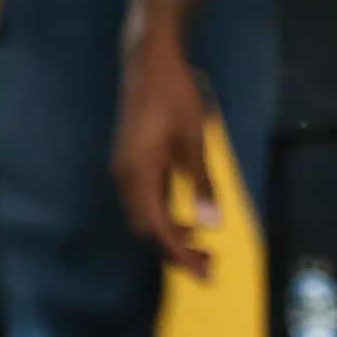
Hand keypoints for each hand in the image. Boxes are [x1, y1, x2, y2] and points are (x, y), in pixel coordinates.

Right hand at [113, 28, 220, 276]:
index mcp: (138, 176)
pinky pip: (145, 199)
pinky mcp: (130, 162)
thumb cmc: (176, 97)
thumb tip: (212, 225)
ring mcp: (124, 170)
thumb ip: (202, 184)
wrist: (147, 64)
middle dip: (176, 250)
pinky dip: (165, 214)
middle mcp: (125, 179)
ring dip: (170, 234)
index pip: (158, 229)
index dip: (180, 254)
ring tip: (203, 247)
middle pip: (147, 228)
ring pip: (145, 215)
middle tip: (210, 265)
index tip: (203, 272)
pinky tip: (187, 218)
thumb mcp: (196, 141)